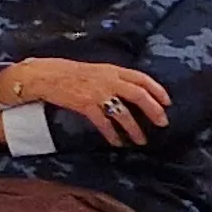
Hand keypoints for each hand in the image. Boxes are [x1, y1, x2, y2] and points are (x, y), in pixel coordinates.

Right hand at [0, 58, 169, 147]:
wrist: (44, 75)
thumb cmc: (69, 73)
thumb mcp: (96, 70)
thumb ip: (114, 78)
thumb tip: (132, 92)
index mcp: (112, 69)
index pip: (142, 78)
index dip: (157, 90)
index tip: (167, 102)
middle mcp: (108, 79)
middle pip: (139, 94)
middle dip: (154, 110)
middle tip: (163, 123)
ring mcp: (97, 92)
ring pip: (123, 113)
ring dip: (135, 128)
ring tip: (141, 140)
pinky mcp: (85, 105)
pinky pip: (104, 123)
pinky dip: (112, 134)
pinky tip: (117, 142)